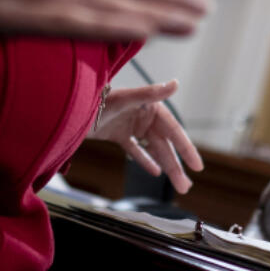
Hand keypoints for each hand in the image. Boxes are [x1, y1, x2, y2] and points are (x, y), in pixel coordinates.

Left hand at [90, 79, 203, 193]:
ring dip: (165, 166)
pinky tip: (155, 172)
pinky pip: (136, 150)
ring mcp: (131, 126)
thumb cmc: (99, 101)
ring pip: (153, 150)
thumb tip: (175, 83)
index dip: (187, 149)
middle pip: (165, 145)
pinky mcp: (118, 134)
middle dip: (176, 166)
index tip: (197, 166)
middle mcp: (144, 116)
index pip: (174, 131)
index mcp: (151, 107)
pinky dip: (145, 160)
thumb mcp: (126, 99)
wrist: (72, 110)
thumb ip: (151, 93)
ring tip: (177, 184)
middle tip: (185, 187)